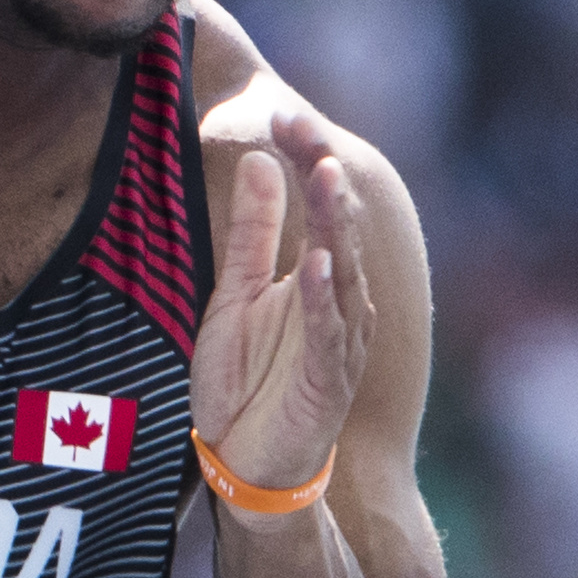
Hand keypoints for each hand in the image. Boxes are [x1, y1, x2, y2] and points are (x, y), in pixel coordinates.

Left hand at [191, 109, 374, 492]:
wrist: (248, 465)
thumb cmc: (248, 381)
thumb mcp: (236, 293)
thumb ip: (250, 230)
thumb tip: (258, 158)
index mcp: (318, 276)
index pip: (317, 205)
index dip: (304, 159)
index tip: (284, 112)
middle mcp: (339, 301)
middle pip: (334, 226)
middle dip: (321, 173)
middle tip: (305, 123)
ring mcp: (339, 340)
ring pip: (341, 271)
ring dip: (331, 223)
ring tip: (324, 174)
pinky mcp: (328, 380)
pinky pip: (328, 333)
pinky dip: (323, 299)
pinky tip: (316, 264)